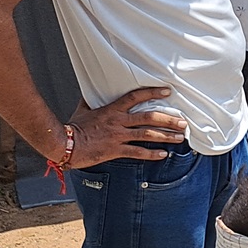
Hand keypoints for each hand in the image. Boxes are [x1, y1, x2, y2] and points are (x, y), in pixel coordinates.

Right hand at [66, 88, 187, 167]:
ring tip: (179, 137)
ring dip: (166, 136)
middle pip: (148, 117)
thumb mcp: (83, 109)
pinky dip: (152, 154)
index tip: (167, 92)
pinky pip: (137, 152)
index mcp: (111, 110)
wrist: (64, 144)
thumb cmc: (73, 127)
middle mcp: (118, 122)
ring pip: (147, 134)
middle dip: (168, 119)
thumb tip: (91, 92)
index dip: (152, 93)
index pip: (135, 97)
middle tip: (182, 121)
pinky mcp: (115, 150)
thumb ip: (92, 101)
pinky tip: (164, 154)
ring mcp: (118, 136)